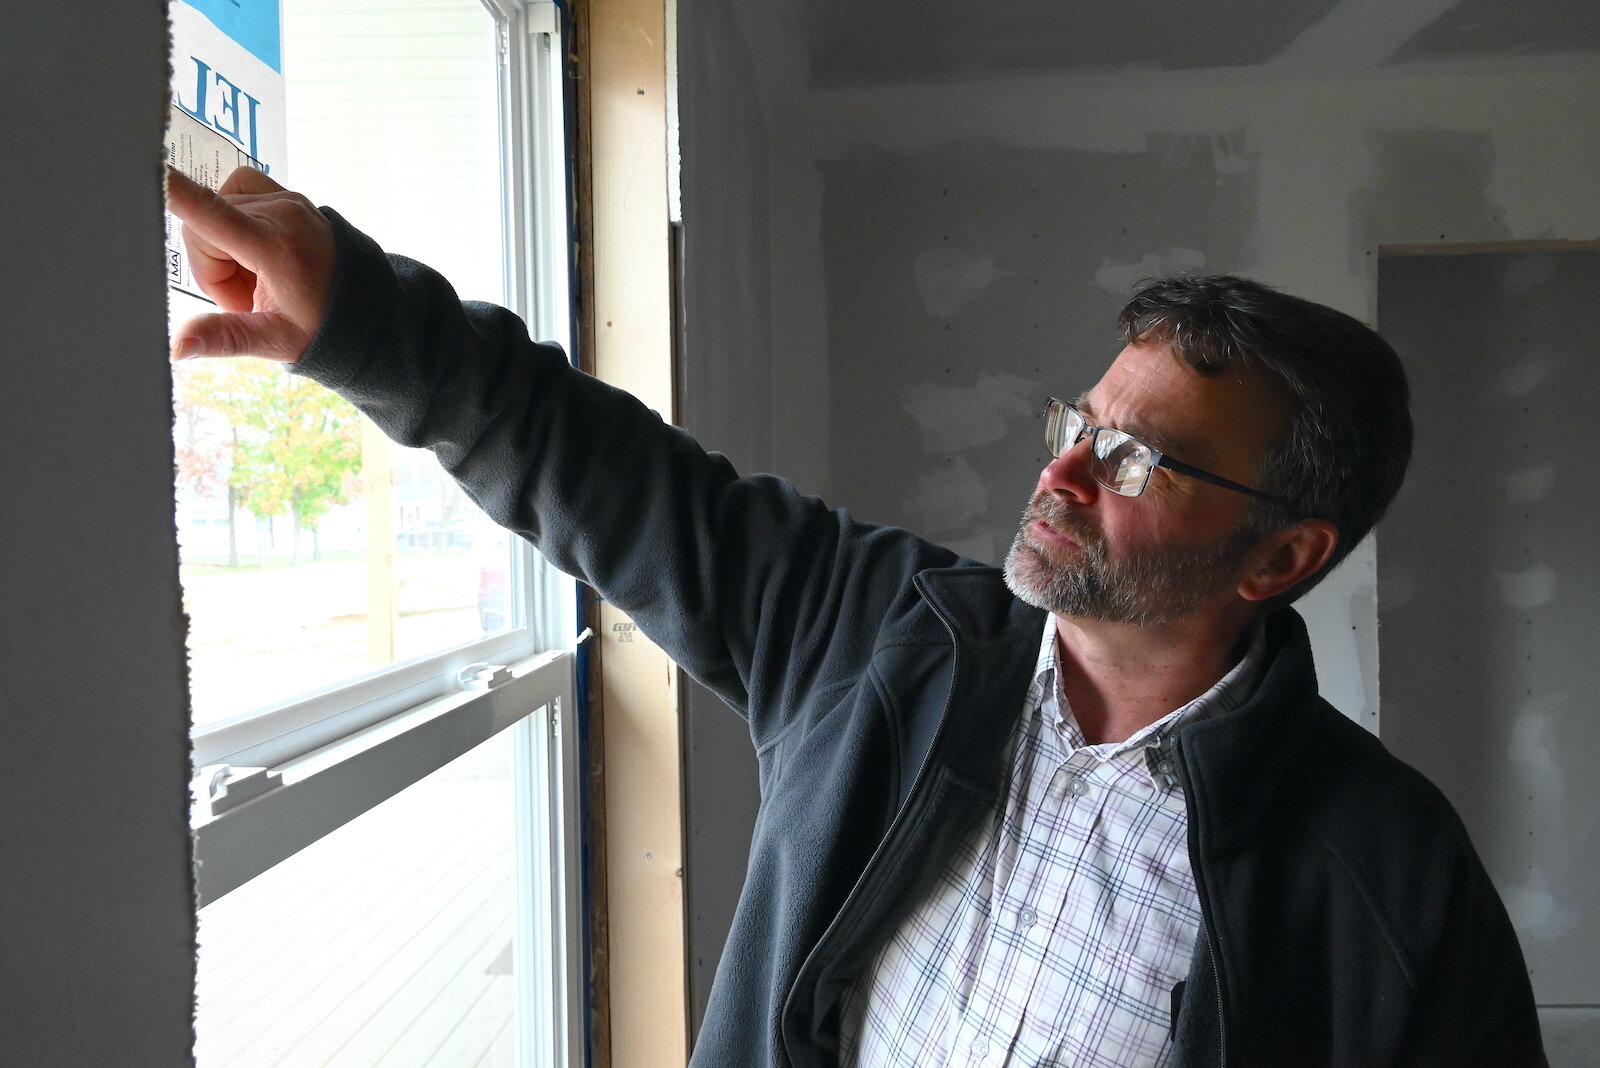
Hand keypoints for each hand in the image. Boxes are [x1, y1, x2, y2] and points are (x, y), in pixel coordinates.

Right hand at [165, 165, 336, 363]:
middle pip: (202, 227)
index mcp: (277, 247)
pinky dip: (235, 223)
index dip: (175, 191)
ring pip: (215, 210)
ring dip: (223, 245)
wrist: (366, 305)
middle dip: (212, 265)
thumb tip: (177, 346)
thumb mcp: (274, 340)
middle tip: (248, 295)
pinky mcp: (286, 192)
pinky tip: (255, 252)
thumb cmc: (323, 326)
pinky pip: (235, 194)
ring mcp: (286, 197)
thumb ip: (225, 337)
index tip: (147, 168)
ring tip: (257, 276)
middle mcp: (282, 212)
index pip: (212, 212)